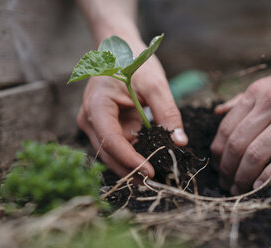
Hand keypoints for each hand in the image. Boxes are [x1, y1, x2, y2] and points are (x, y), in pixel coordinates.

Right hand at [77, 54, 187, 177]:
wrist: (119, 48)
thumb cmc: (134, 60)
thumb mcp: (155, 84)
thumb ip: (168, 113)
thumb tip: (180, 142)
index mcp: (97, 104)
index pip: (111, 140)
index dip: (130, 160)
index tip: (150, 173)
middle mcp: (90, 118)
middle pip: (108, 152)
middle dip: (130, 169)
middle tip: (156, 182)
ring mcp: (95, 124)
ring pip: (112, 153)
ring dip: (131, 165)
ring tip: (156, 176)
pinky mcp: (105, 126)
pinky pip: (118, 145)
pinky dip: (133, 154)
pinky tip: (150, 160)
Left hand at [211, 49, 270, 194]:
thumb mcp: (268, 84)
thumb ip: (241, 99)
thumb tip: (216, 112)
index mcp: (256, 93)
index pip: (227, 128)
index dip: (218, 152)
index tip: (216, 166)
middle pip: (238, 143)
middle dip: (227, 168)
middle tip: (225, 183)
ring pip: (258, 152)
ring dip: (243, 176)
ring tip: (239, 189)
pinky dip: (270, 175)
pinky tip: (259, 186)